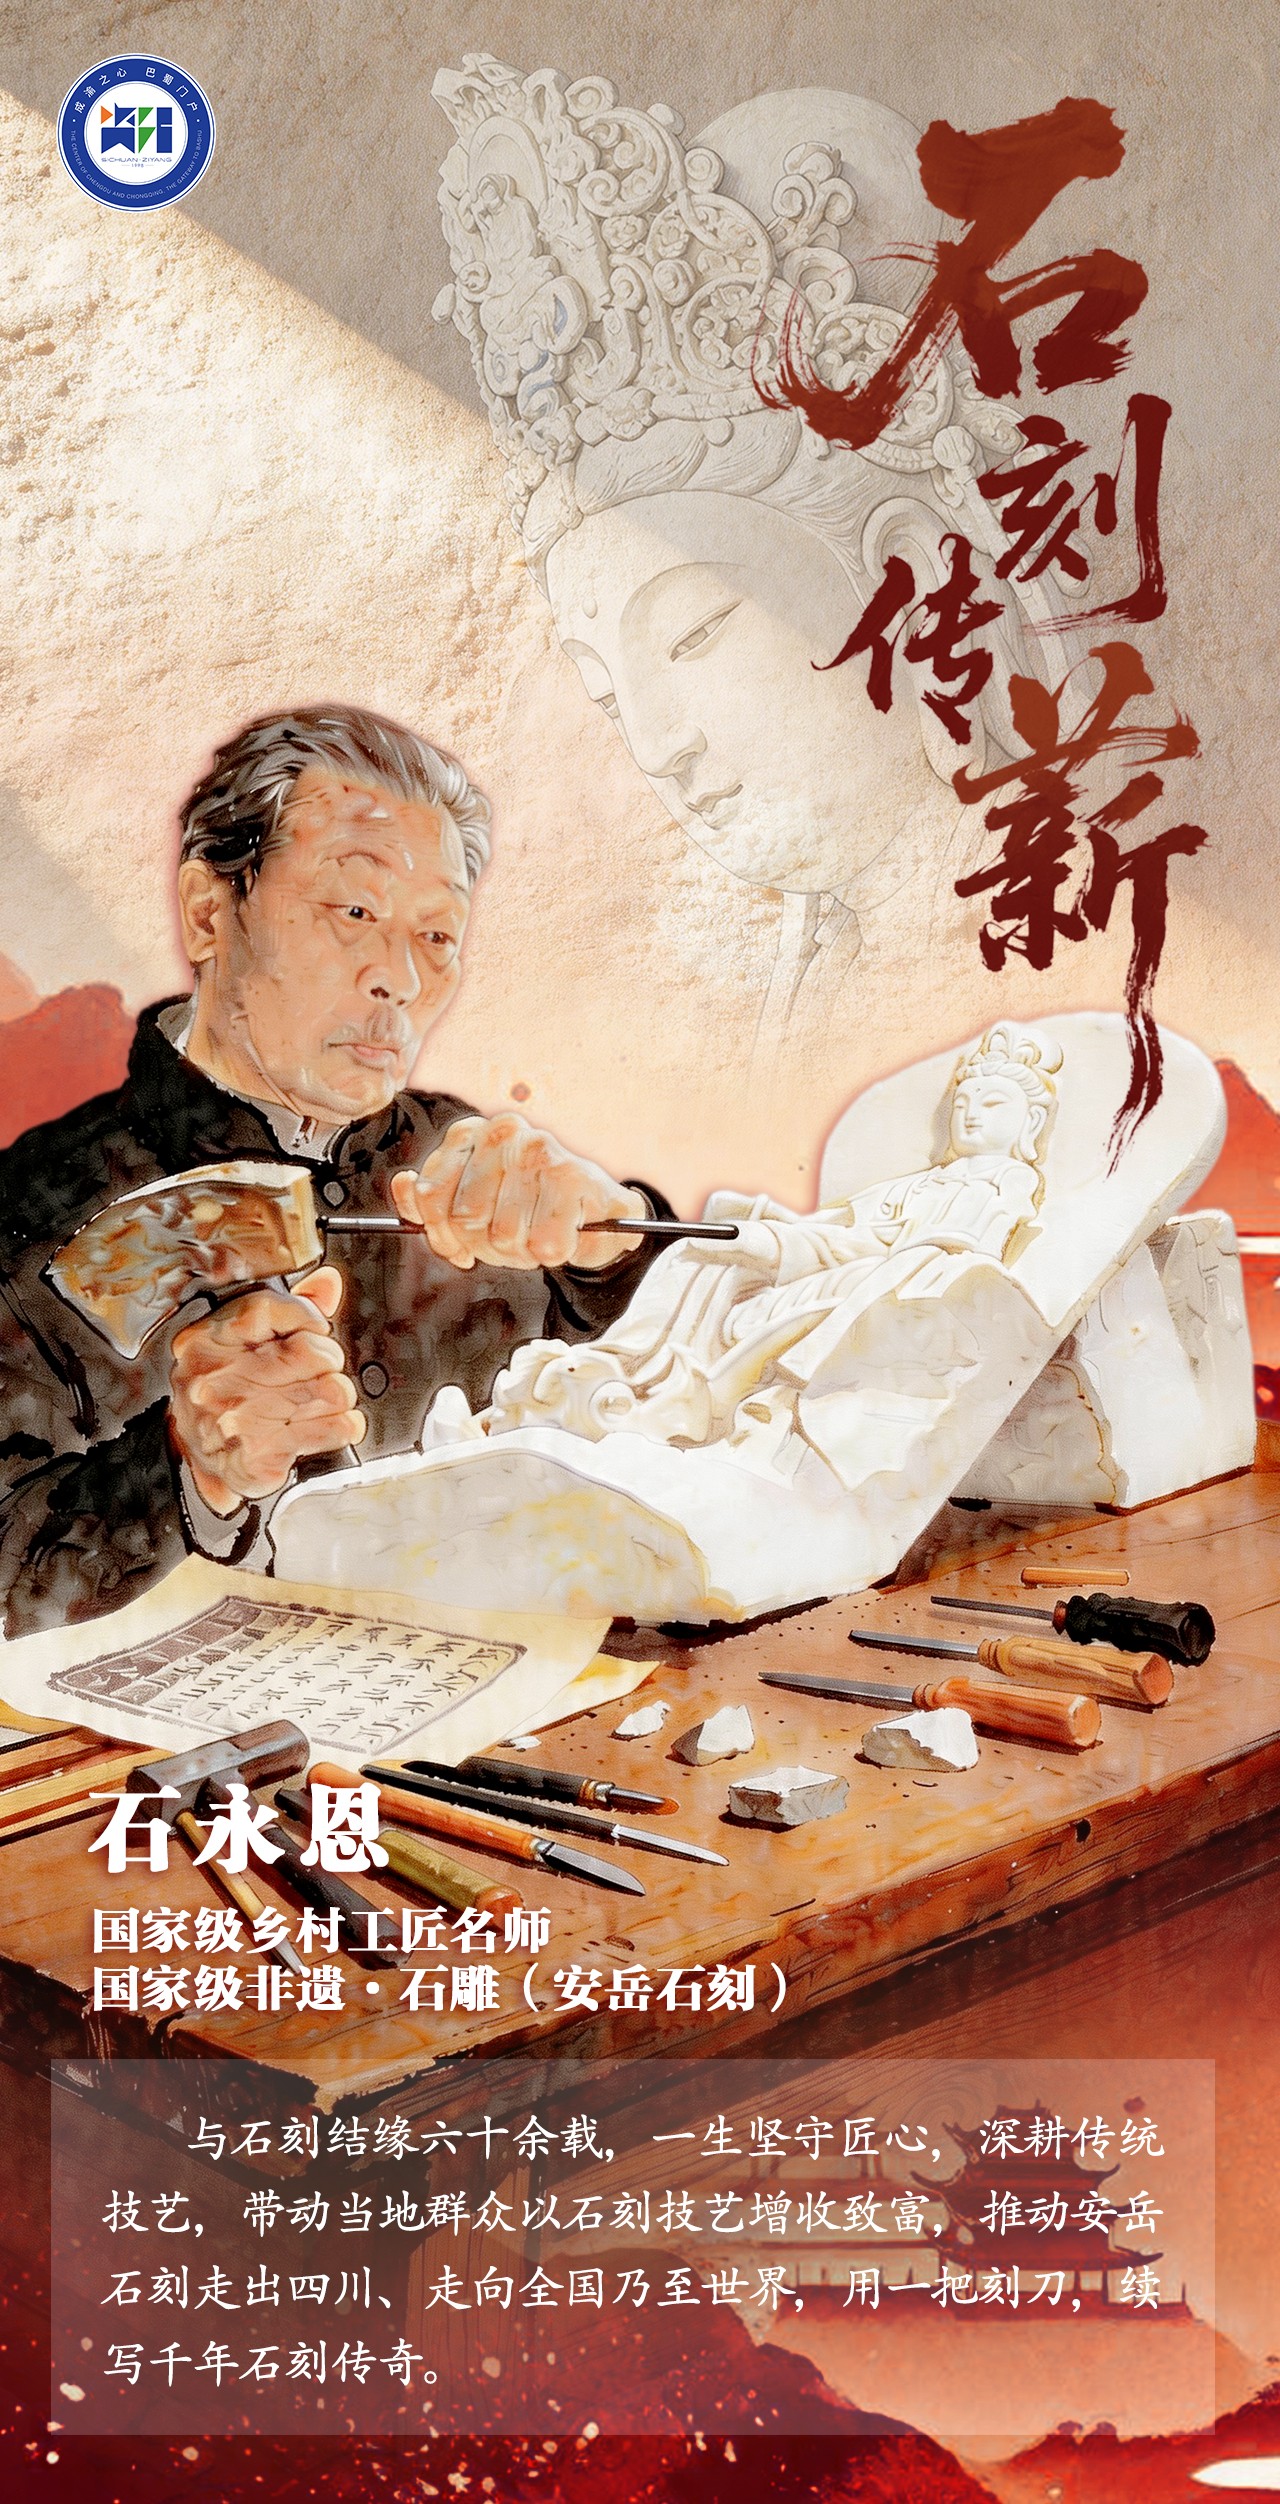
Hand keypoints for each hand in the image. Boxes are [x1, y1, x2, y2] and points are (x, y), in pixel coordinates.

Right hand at [168, 1267, 364, 1514]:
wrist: (190, 1458)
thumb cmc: (222, 1392)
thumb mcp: (238, 1344)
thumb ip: (284, 1311)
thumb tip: (327, 1283)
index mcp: (206, 1342)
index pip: (266, 1309)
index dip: (305, 1315)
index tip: (317, 1327)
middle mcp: (216, 1380)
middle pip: (307, 1353)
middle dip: (329, 1359)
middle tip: (325, 1368)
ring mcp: (235, 1422)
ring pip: (329, 1391)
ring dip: (341, 1395)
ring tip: (329, 1398)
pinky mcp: (259, 1459)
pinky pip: (333, 1429)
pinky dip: (344, 1426)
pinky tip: (336, 1424)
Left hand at [390, 1114, 647, 1270]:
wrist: (596, 1214)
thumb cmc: (526, 1209)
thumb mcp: (469, 1202)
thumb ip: (432, 1197)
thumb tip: (405, 1184)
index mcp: (469, 1133)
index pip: (429, 1196)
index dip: (440, 1233)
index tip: (459, 1247)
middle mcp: (503, 1131)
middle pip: (466, 1218)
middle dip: (484, 1246)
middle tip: (508, 1243)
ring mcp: (542, 1150)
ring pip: (505, 1234)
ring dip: (520, 1252)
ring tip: (536, 1237)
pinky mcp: (577, 1178)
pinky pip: (545, 1245)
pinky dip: (553, 1254)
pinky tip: (562, 1238)